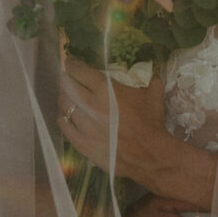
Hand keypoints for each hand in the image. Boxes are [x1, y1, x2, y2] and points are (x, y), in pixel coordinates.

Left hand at [58, 58, 168, 187]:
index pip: (79, 71)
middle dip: (66, 79)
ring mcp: (84, 125)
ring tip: (67, 97)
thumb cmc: (150, 122)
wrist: (148, 154)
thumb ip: (152, 79)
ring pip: (64, 105)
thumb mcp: (153, 95)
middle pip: (67, 86)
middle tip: (69, 79)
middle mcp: (91, 104)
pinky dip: (63, 118)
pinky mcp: (81, 142)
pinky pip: (64, 126)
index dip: (72, 64)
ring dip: (64, 98)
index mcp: (106, 89)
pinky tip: (66, 116)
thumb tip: (155, 71)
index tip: (71, 62)